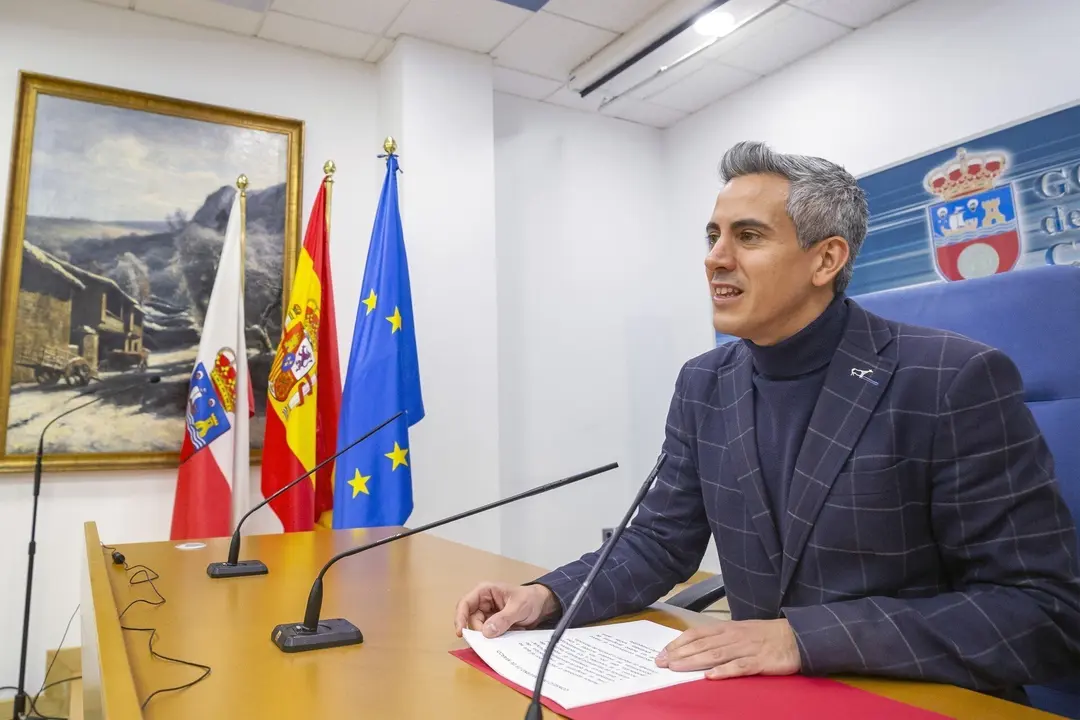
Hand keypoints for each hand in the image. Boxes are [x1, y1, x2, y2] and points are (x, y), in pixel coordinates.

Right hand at [454, 582, 558, 637]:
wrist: (543, 605)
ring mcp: (488, 615)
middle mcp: (483, 603)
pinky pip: (488, 634)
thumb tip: (486, 632)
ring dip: (489, 636)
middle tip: (494, 638)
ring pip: (480, 629)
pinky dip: (495, 638)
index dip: (460, 618)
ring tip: (505, 635)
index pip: (465, 604)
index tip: (461, 633)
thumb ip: (503, 619)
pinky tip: (506, 638)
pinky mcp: (494, 625)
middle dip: (480, 631)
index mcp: (485, 592)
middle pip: (471, 620)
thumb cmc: (530, 598)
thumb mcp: (518, 607)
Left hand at [655, 619, 800, 678]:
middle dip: (679, 654)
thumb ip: (720, 638)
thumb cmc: (766, 635)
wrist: (796, 636)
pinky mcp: (759, 662)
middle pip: (701, 645)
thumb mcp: (740, 631)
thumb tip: (698, 646)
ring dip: (694, 662)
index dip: (678, 643)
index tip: (662, 652)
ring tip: (676, 668)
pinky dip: (724, 671)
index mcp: (727, 628)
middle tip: (661, 663)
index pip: (697, 634)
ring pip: (715, 655)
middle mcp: (732, 637)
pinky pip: (739, 667)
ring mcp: (745, 649)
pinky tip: (711, 676)